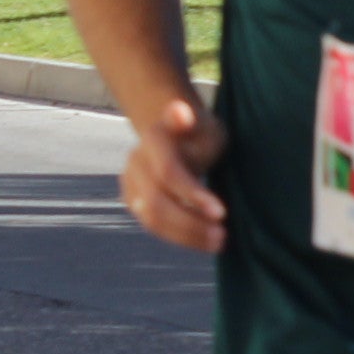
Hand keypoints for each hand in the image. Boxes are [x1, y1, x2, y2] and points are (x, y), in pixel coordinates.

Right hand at [120, 93, 229, 251]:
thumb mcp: (203, 125)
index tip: (222, 213)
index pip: (169, 173)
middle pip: (156, 202)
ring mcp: (130, 183)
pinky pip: (154, 226)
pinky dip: (180, 237)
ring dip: (187, 235)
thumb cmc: (199, 133)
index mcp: (153, 140)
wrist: (177, 137)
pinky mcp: (133, 201)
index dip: (193, 195)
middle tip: (224, 235)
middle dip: (191, 223)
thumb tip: (181, 111)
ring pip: (152, 219)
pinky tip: (205, 241)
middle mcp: (135, 162)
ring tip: (219, 242)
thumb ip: (193, 123)